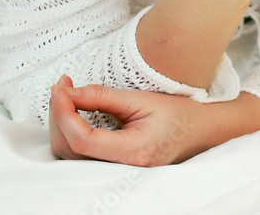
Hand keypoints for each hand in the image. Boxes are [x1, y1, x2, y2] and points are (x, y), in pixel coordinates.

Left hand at [48, 75, 259, 165]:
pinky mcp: (111, 167)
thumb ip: (103, 97)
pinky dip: (70, 132)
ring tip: (68, 94)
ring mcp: (116, 173)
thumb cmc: (178, 114)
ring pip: (70, 155)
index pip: (82, 140)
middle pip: (70, 149)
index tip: (61, 88)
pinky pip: (79, 156)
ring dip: (62, 123)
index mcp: (134, 151)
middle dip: (59, 115)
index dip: (64, 113)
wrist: (200, 132)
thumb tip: (67, 92)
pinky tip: (74, 111)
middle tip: (63, 85)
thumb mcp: (142, 99)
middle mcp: (122, 169)